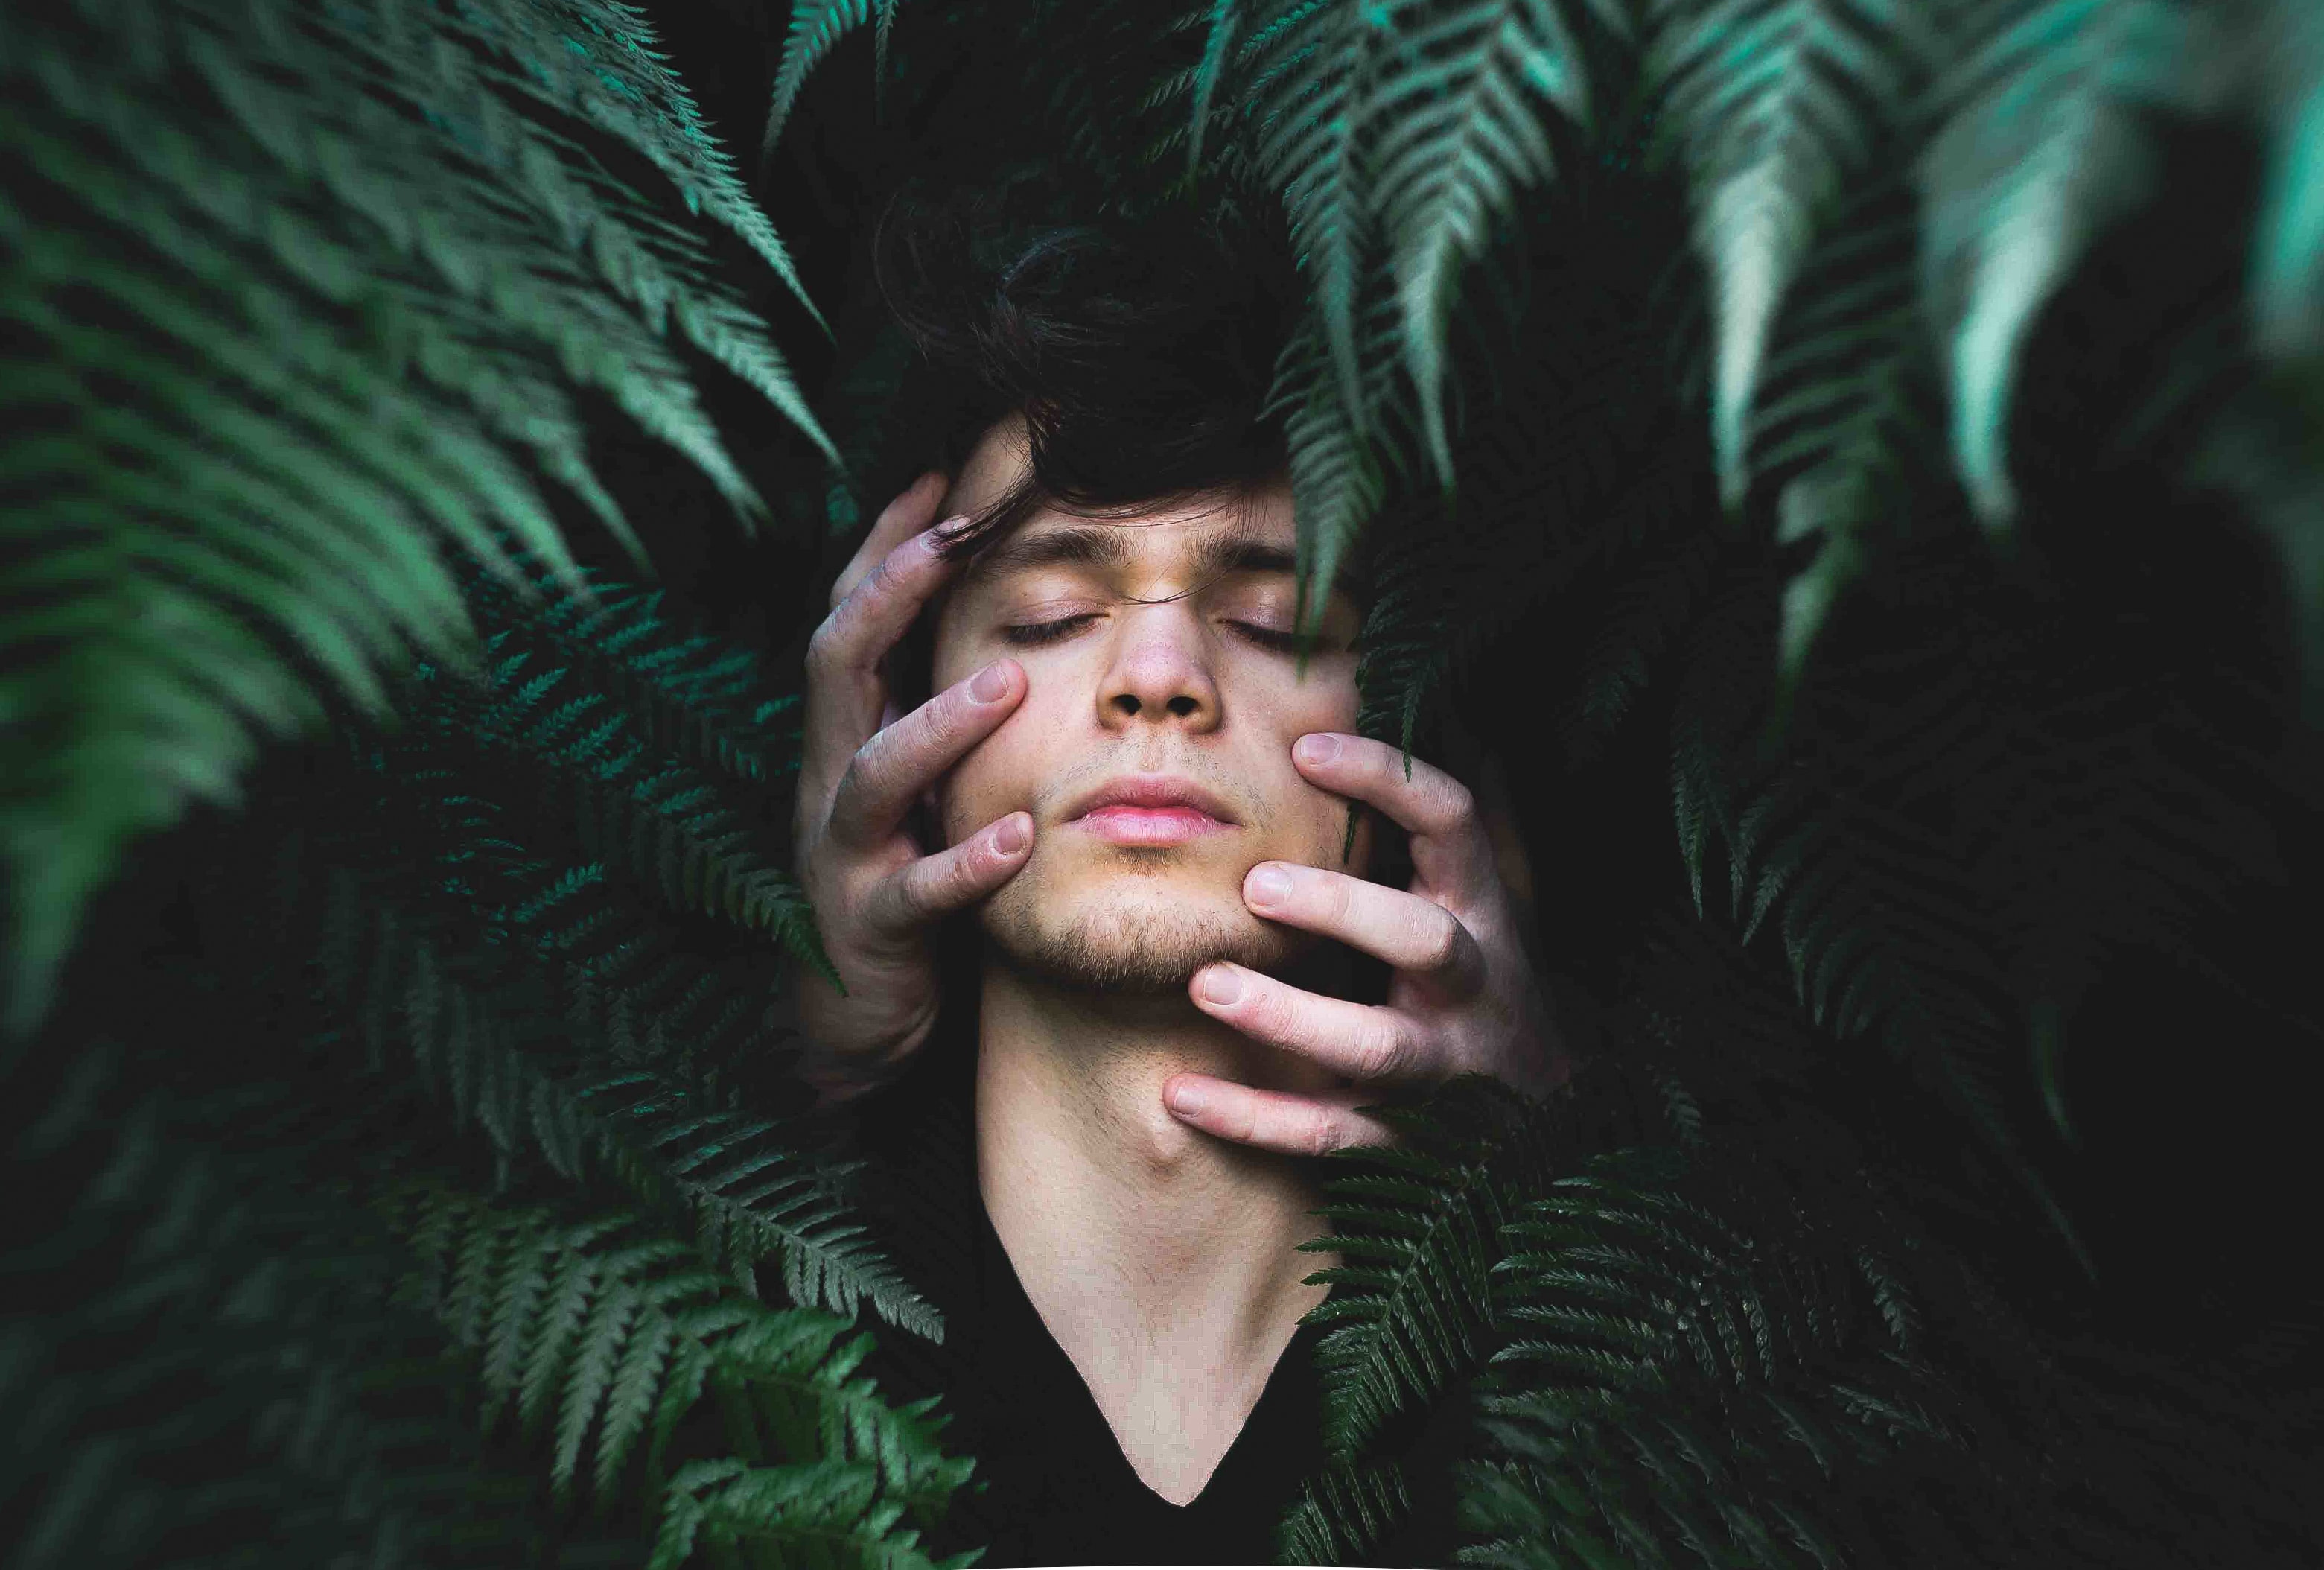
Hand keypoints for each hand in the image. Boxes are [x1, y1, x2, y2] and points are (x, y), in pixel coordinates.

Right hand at [789, 474, 1033, 1106]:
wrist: (854, 1014)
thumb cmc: (905, 874)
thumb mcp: (918, 779)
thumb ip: (940, 704)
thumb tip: (1006, 612)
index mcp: (845, 735)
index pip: (850, 618)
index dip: (885, 548)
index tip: (939, 479)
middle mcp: (830, 780)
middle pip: (835, 668)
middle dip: (886, 597)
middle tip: (952, 540)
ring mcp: (842, 854)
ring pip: (873, 774)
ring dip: (938, 723)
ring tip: (1008, 681)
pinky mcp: (872, 927)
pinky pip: (917, 891)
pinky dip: (967, 862)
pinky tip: (1021, 838)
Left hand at [1164, 733, 1564, 1154]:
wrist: (1542, 1125)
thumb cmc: (1482, 980)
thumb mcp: (1488, 893)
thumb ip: (1454, 814)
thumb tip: (1442, 702)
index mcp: (1484, 909)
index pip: (1452, 822)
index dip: (1387, 780)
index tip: (1307, 750)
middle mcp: (1474, 986)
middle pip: (1424, 940)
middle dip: (1343, 908)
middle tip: (1254, 884)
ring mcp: (1443, 1069)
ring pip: (1374, 1047)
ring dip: (1289, 1017)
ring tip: (1206, 985)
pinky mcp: (1407, 1140)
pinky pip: (1329, 1135)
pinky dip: (1254, 1120)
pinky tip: (1179, 1095)